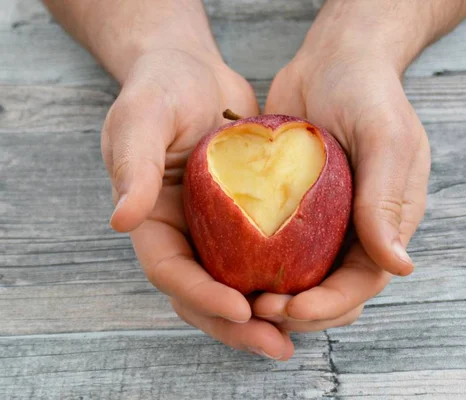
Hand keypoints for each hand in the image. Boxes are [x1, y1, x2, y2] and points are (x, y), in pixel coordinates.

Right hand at [103, 49, 293, 359]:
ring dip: (264, 317)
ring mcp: (214, 232)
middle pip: (203, 296)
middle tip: (276, 344)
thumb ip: (132, 167)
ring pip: (236, 287)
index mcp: (152, 223)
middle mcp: (184, 235)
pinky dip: (284, 281)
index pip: (170, 272)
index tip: (240, 309)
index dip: (201, 297)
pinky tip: (316, 291)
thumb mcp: (141, 120)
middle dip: (237, 327)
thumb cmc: (161, 90)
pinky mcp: (246, 220)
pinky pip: (263, 260)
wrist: (192, 72)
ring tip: (299, 333)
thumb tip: (121, 221)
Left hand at [253, 3, 430, 331]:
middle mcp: (355, 230)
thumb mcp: (385, 139)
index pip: (361, 282)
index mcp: (386, 224)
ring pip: (300, 278)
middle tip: (257, 308)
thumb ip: (386, 200)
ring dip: (274, 295)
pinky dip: (254, 264)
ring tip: (239, 298)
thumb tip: (399, 267)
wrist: (335, 60)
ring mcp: (323, 222)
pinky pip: (274, 246)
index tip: (290, 308)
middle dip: (297, 310)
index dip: (329, 304)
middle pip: (330, 292)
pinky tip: (226, 268)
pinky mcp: (291, 207)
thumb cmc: (368, 92)